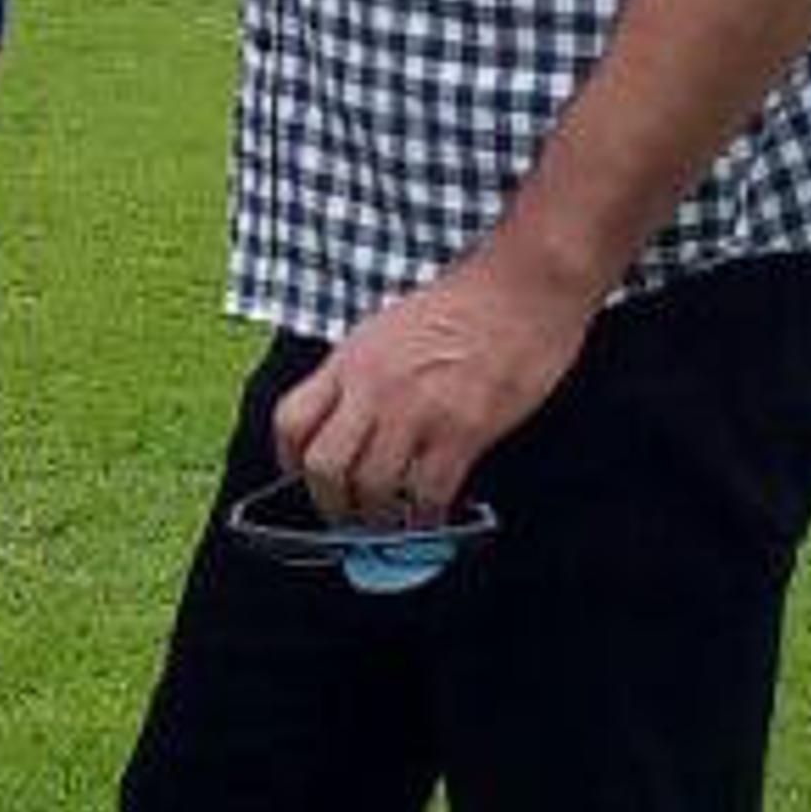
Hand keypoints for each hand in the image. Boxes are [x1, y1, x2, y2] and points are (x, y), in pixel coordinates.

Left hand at [272, 250, 594, 521]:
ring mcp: (416, 412)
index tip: (301, 477)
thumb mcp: (387, 328)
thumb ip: (360, 374)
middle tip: (347, 515)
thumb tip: (345, 421)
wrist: (522, 288)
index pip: (292, 421)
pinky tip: (430, 518)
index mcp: (350, 361)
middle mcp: (374, 389)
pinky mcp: (463, 431)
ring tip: (389, 523)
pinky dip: (424, 517)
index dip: (289, 460)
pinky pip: (428, 493)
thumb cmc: (463, 303)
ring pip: (372, 488)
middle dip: (330, 502)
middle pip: (324, 466)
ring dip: (377, 518)